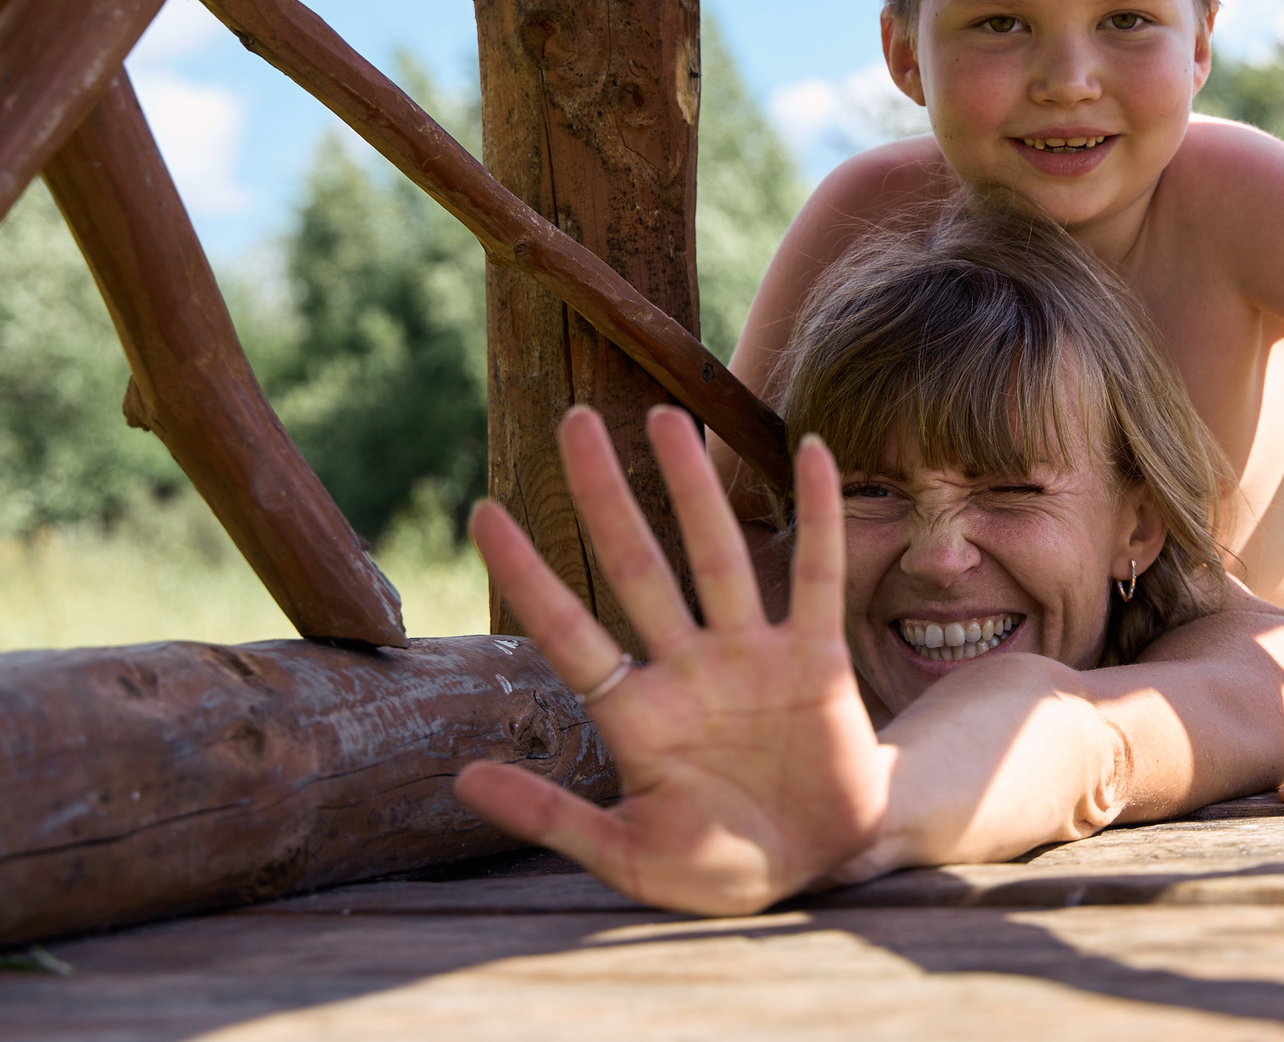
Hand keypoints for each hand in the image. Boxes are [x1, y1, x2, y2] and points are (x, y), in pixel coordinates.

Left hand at [454, 405, 888, 914]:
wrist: (821, 867)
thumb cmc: (720, 869)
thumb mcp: (630, 857)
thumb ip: (552, 817)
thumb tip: (462, 779)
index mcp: (637, 716)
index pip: (570, 632)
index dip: (529, 574)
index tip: (483, 510)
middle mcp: (688, 669)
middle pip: (638, 566)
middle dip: (605, 495)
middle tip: (574, 420)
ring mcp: (752, 656)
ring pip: (717, 553)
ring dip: (694, 486)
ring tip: (668, 415)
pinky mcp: (816, 658)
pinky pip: (817, 575)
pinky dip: (819, 517)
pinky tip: (812, 454)